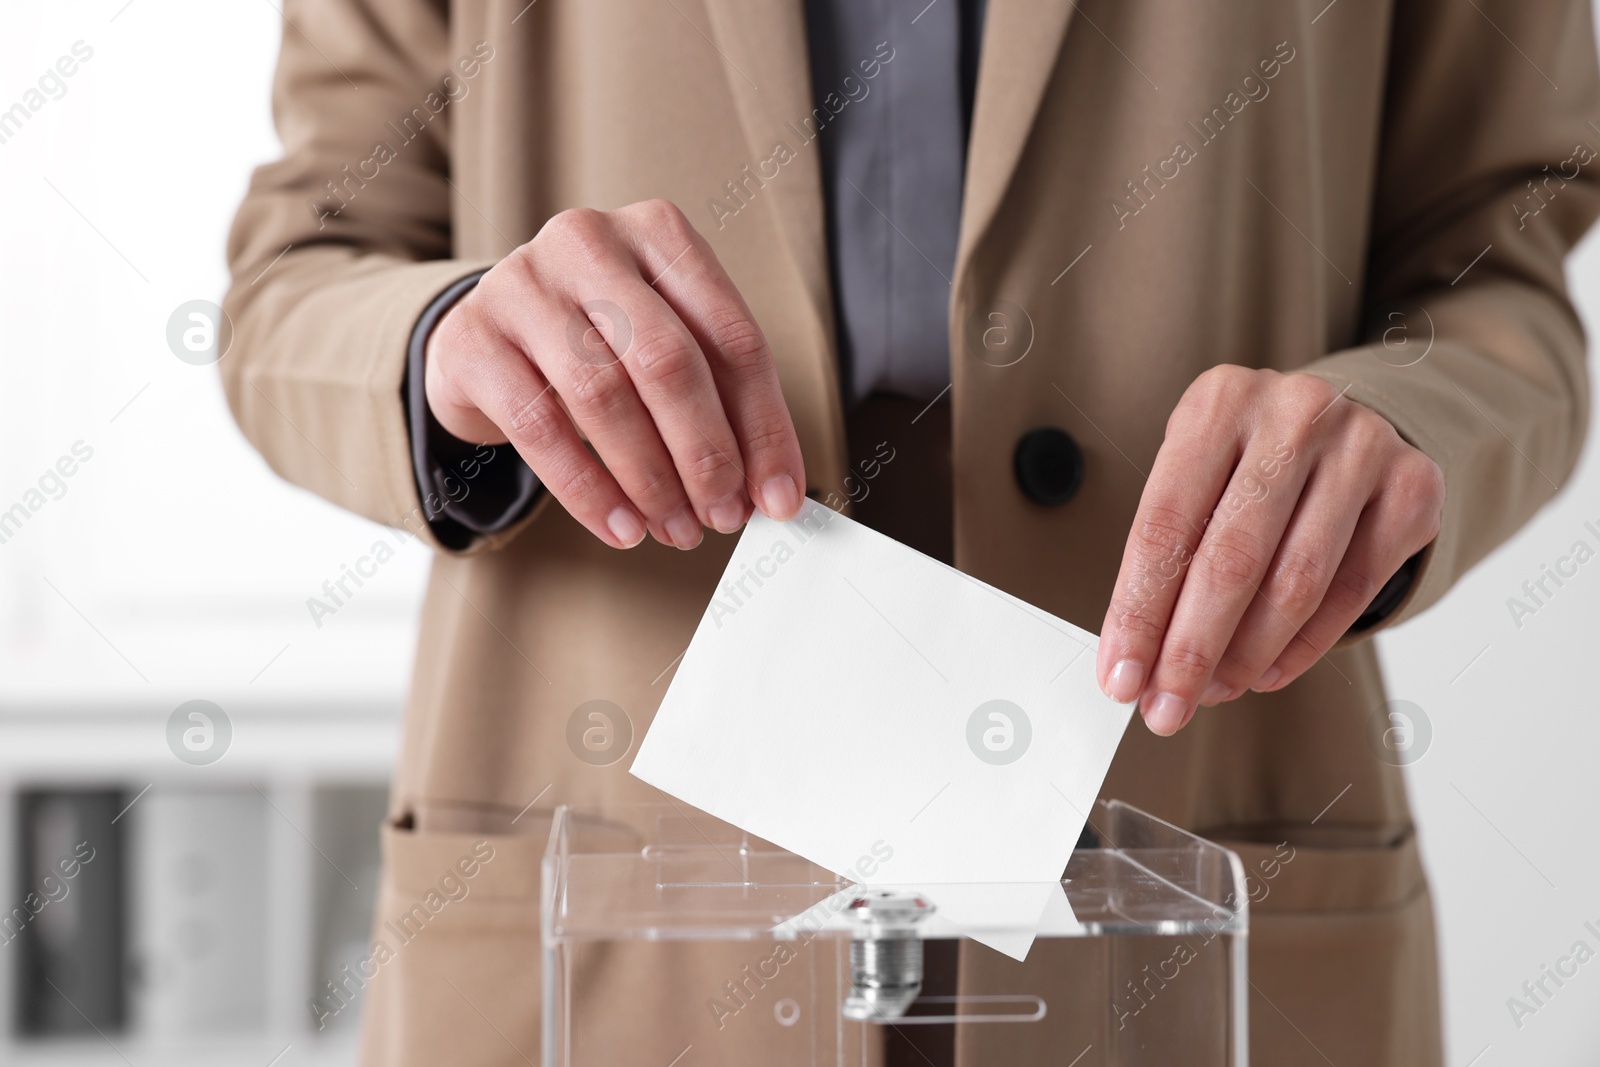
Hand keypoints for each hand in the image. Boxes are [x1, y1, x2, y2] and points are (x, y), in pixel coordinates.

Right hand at [424, 199, 805, 549]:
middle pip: (668, 362)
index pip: (732, 337)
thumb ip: (720, 402)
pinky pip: (539, 427)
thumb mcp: (663, 347)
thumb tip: (774, 488)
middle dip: (706, 454)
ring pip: (604, 396)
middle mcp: (589, 242)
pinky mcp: (473, 338)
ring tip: (675, 528)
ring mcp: (522, 283)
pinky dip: (588, 490)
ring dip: (650, 480)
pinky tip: (620, 525)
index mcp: (659, 232)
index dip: (763, 426)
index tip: (778, 495)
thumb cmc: (596, 341)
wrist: (487, 337)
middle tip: (723, 515)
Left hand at [1095, 367, 1444, 734]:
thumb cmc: (1245, 460)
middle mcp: (1293, 413)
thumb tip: (1133, 661)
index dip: (1139, 613)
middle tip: (1166, 708)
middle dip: (1191, 649)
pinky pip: (1352, 589)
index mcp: (1218, 403)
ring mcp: (1361, 445)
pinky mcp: (1412, 487)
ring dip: (1245, 656)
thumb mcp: (1195, 478)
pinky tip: (1266, 672)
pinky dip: (1303, 645)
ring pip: (1295, 582)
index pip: (1165, 527)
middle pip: (1231, 559)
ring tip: (1213, 692)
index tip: (1121, 678)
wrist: (1340, 422)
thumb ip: (1166, 557)